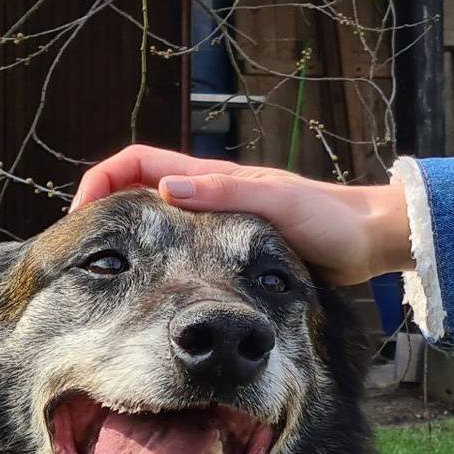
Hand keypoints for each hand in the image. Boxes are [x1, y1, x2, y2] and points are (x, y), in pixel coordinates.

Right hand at [70, 146, 412, 287]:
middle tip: (86, 253)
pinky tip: (156, 291)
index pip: (138, 162)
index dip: (103, 179)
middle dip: (107, 212)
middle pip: (140, 191)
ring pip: (160, 223)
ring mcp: (220, 223)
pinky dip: (162, 260)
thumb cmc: (330, 220)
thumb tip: (165, 188)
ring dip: (132, 238)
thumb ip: (226, 193)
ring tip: (111, 276)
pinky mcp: (232, 250)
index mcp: (214, 177)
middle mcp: (211, 195)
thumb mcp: (277, 204)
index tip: (84, 215)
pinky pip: (185, 249)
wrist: (370, 242)